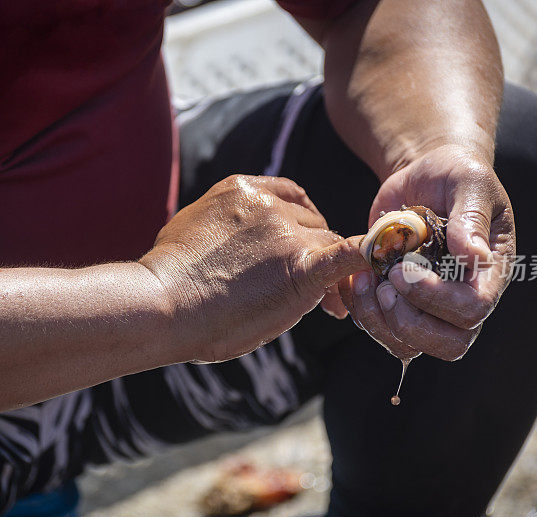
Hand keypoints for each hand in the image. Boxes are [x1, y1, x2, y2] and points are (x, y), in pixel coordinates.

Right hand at [140, 175, 367, 362]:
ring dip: (330, 274)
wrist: (161, 304)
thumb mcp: (192, 227)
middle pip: (313, 225)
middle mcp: (269, 205)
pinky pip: (346, 258)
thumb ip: (224, 224)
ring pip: (328, 246)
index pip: (292, 197)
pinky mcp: (299, 268)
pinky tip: (375, 266)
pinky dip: (364, 260)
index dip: (302, 223)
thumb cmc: (167, 277)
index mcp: (243, 190)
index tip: (299, 246)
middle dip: (313, 253)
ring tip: (329, 306)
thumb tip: (233, 241)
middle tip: (313, 290)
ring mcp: (286, 234)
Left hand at [339, 145, 515, 360]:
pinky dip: (361, 311)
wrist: (425, 174)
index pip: (472, 310)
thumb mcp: (469, 182)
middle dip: (409, 322)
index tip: (404, 268)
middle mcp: (463, 297)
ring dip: (380, 321)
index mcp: (489, 273)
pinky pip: (381, 329)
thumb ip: (471, 217)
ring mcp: (431, 305)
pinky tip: (355, 279)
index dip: (435, 298)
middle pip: (448, 345)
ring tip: (364, 280)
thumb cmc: (455, 174)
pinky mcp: (400, 302)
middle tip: (385, 284)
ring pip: (411, 345)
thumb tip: (475, 257)